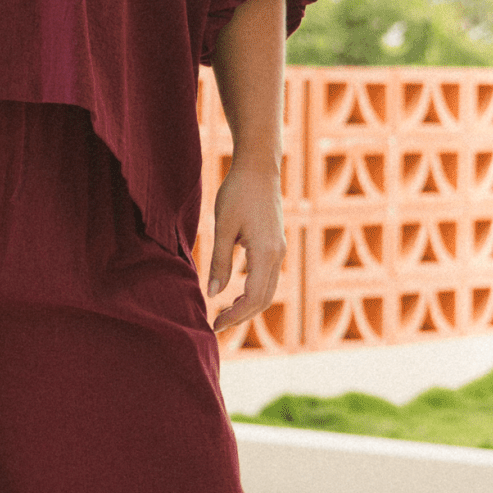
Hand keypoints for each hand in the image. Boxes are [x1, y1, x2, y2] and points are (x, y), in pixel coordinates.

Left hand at [206, 159, 284, 334]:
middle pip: (264, 299)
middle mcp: (277, 255)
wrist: (259, 167)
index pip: (253, 298)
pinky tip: (234, 291)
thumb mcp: (223, 227)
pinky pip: (267, 276)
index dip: (234, 316)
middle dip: (242, 316)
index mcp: (265, 253)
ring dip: (248, 305)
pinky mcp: (275, 243)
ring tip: (225, 312)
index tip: (215, 325)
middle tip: (217, 325)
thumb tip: (214, 294)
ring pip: (268, 289)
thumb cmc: (238, 192)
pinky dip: (253, 290)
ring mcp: (279, 249)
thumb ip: (220, 262)